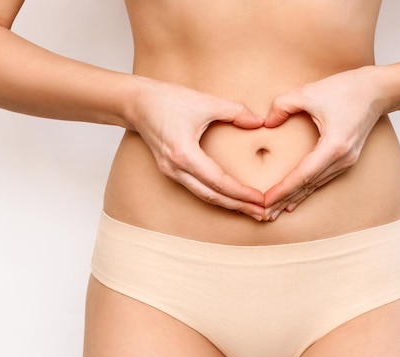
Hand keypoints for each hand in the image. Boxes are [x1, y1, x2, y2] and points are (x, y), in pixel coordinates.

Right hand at [131, 77, 266, 220]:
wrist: (136, 102)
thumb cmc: (168, 99)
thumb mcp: (205, 101)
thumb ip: (236, 111)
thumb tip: (261, 121)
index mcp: (184, 154)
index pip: (218, 181)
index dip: (241, 192)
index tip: (261, 198)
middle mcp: (175, 169)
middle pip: (212, 196)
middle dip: (239, 206)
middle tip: (263, 213)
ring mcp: (171, 172)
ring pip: (204, 196)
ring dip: (229, 204)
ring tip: (251, 210)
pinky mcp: (171, 171)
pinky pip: (197, 189)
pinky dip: (216, 196)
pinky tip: (231, 198)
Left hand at [263, 67, 385, 219]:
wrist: (378, 90)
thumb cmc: (347, 89)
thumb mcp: (310, 92)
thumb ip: (283, 105)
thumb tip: (266, 123)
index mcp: (334, 146)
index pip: (303, 175)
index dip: (282, 189)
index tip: (265, 201)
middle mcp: (342, 159)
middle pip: (308, 186)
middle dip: (284, 201)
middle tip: (263, 215)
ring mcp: (346, 162)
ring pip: (315, 185)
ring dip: (294, 198)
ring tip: (274, 212)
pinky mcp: (346, 160)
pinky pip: (322, 179)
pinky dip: (306, 190)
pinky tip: (293, 200)